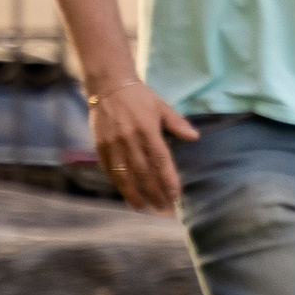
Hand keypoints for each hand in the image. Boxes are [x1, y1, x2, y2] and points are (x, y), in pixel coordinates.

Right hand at [86, 73, 197, 211]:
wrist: (108, 86)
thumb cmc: (139, 97)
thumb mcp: (161, 106)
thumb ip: (177, 123)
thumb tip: (195, 137)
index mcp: (147, 130)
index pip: (160, 161)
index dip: (168, 180)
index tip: (175, 196)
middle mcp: (129, 139)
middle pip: (143, 172)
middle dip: (154, 192)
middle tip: (163, 208)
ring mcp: (112, 144)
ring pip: (124, 175)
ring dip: (134, 193)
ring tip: (144, 207)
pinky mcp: (100, 146)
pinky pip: (109, 169)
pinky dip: (118, 184)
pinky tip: (126, 193)